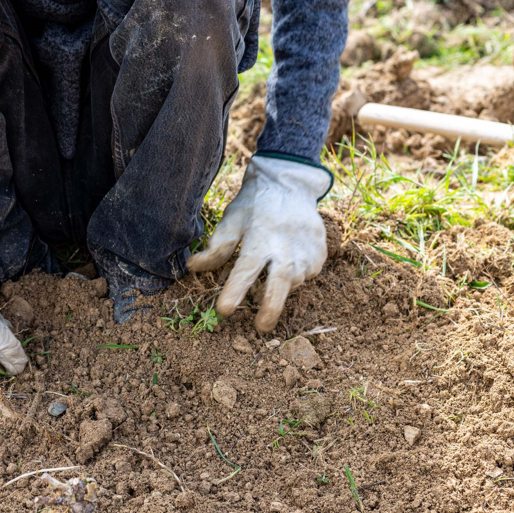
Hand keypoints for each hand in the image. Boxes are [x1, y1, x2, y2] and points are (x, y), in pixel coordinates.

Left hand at [187, 154, 331, 332]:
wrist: (289, 184)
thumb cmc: (254, 205)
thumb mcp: (231, 220)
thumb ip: (217, 247)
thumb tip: (193, 268)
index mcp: (261, 238)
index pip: (246, 270)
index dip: (234, 291)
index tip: (224, 310)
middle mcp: (287, 246)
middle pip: (280, 284)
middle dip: (271, 308)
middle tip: (260, 328)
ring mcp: (307, 250)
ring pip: (294, 282)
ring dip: (279, 287)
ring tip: (271, 272)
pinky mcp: (320, 253)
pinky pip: (307, 274)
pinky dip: (295, 274)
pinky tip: (287, 260)